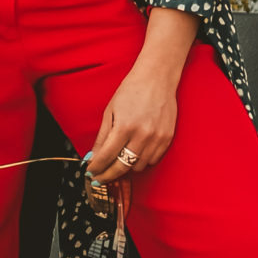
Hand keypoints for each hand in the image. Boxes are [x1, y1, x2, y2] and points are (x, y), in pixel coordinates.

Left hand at [85, 56, 178, 183]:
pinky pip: (153, 160)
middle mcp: (142, 135)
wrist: (157, 78)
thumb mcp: (110, 111)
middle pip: (122, 167)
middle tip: (99, 178)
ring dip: (126, 167)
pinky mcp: (167, 138)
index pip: (106, 157)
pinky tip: (135, 153)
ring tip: (119, 161)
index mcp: (124, 126)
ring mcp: (157, 138)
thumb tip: (93, 157)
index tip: (90, 172)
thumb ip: (102, 137)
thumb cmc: (131, 90)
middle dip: (108, 176)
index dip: (96, 168)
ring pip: (138, 167)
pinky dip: (142, 161)